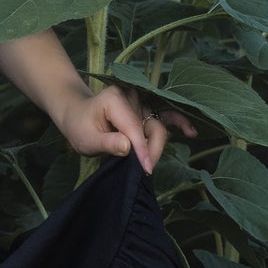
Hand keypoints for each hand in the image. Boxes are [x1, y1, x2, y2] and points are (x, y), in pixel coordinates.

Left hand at [52, 83, 195, 172]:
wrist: (77, 114)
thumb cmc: (79, 126)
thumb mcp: (86, 138)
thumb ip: (107, 143)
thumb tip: (128, 148)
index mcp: (115, 99)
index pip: (134, 128)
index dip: (142, 150)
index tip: (146, 169)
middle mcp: (132, 97)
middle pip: (152, 127)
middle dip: (152, 150)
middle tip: (145, 171)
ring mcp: (141, 102)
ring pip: (158, 127)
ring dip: (158, 145)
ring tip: (153, 162)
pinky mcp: (146, 109)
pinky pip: (166, 115)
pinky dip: (178, 122)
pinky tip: (190, 132)